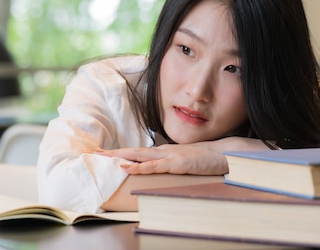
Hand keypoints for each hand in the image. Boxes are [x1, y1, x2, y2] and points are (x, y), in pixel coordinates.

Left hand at [93, 137, 268, 175]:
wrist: (225, 153)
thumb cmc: (205, 158)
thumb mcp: (184, 161)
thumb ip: (171, 163)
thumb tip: (158, 167)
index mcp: (163, 152)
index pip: (137, 152)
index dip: (120, 152)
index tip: (103, 153)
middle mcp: (163, 152)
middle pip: (133, 151)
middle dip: (113, 153)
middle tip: (94, 152)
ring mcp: (170, 157)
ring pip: (140, 156)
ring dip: (121, 157)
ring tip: (104, 158)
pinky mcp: (177, 164)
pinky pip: (155, 166)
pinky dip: (140, 167)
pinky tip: (128, 168)